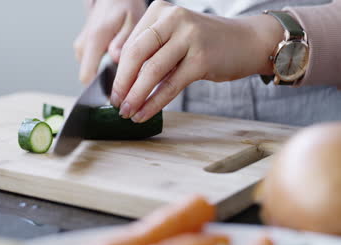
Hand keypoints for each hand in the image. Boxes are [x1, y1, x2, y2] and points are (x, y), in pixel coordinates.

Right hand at [75, 0, 146, 84]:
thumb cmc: (124, 6)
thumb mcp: (132, 20)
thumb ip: (123, 42)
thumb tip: (115, 59)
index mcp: (95, 39)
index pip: (87, 77)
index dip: (99, 90)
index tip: (114, 93)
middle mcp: (83, 44)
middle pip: (88, 78)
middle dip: (104, 83)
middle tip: (123, 78)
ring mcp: (81, 46)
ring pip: (89, 72)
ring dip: (103, 73)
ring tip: (120, 64)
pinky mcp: (82, 47)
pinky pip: (90, 64)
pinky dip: (101, 66)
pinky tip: (113, 59)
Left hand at [110, 0, 282, 122]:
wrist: (248, 42)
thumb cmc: (207, 43)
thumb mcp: (175, 38)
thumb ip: (151, 52)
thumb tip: (121, 81)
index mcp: (161, 11)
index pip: (130, 45)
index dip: (118, 71)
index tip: (114, 91)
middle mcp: (173, 18)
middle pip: (136, 54)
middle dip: (122, 83)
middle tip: (115, 104)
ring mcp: (189, 37)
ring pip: (152, 71)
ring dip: (136, 96)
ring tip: (127, 113)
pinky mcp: (202, 58)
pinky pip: (170, 85)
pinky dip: (154, 103)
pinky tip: (144, 114)